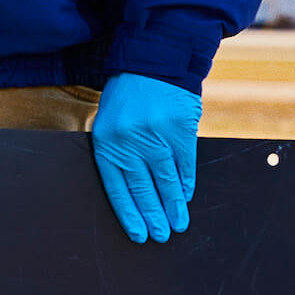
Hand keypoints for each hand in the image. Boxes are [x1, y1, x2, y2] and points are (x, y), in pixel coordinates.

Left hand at [91, 72, 200, 242]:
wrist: (153, 59)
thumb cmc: (128, 95)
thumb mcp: (111, 122)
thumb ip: (119, 153)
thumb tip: (136, 193)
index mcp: (107, 142)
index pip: (117, 187)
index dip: (130, 213)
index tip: (139, 234)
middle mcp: (130, 140)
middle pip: (143, 187)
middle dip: (153, 214)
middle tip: (162, 235)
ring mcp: (156, 133)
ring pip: (166, 178)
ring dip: (173, 204)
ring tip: (178, 224)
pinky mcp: (180, 125)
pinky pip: (185, 161)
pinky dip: (186, 181)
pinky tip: (186, 195)